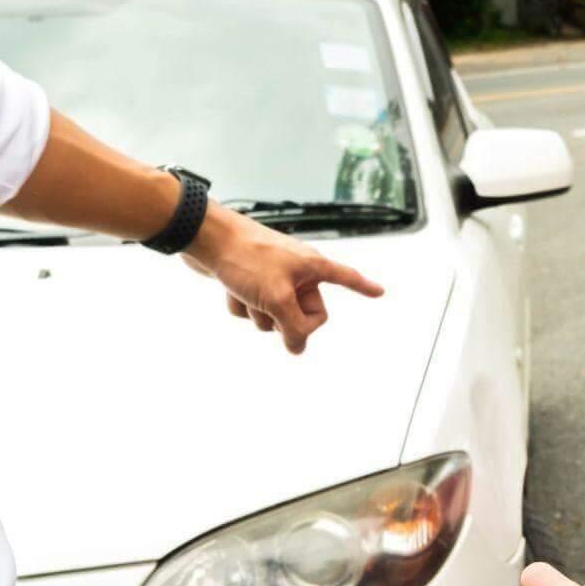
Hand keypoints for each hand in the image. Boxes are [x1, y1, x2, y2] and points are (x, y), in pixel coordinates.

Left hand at [188, 208, 383, 354]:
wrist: (204, 237)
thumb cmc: (246, 258)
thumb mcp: (277, 299)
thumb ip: (293, 328)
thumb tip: (297, 348)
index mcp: (311, 266)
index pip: (345, 278)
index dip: (362, 287)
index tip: (380, 292)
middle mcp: (295, 270)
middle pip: (305, 312)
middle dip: (286, 319)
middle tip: (272, 310)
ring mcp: (271, 275)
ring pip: (274, 314)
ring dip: (258, 313)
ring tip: (246, 293)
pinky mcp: (248, 279)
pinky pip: (251, 307)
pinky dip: (240, 304)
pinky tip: (229, 290)